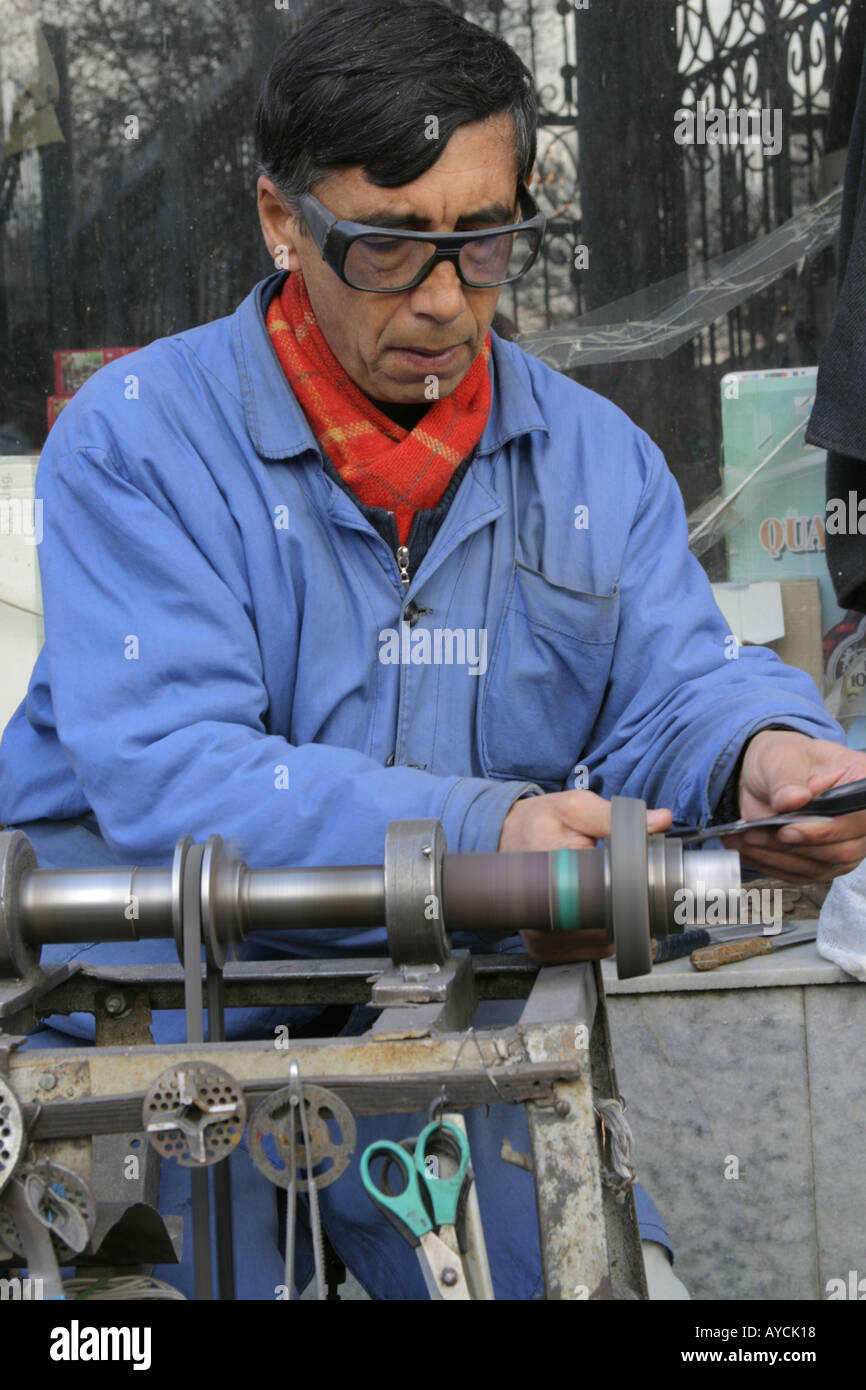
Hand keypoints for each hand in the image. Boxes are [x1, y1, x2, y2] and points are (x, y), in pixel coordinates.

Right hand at [499, 790, 672, 962]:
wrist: (502, 838)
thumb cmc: (538, 822)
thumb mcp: (575, 807)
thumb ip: (615, 815)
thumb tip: (659, 820)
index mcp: (553, 871)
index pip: (608, 899)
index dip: (632, 895)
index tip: (639, 885)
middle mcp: (542, 912)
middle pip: (608, 929)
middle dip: (626, 912)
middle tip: (624, 889)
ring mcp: (540, 935)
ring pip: (600, 947)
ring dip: (613, 928)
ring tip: (605, 900)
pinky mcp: (541, 949)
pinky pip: (584, 955)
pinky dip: (596, 940)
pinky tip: (592, 917)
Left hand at [723, 730, 865, 883]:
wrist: (766, 776)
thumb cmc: (781, 760)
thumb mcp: (779, 758)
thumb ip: (785, 779)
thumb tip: (793, 799)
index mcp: (861, 782)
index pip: (860, 819)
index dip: (826, 830)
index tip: (787, 830)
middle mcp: (861, 819)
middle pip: (843, 851)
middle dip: (794, 847)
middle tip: (755, 835)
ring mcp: (846, 844)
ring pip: (821, 867)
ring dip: (778, 857)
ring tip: (745, 840)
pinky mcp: (825, 862)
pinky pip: (803, 875)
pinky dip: (773, 865)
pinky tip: (750, 851)